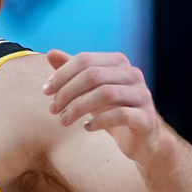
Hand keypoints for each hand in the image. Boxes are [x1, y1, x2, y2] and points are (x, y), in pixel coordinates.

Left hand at [42, 49, 167, 162]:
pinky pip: (120, 115)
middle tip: (53, 109)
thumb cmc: (111, 110)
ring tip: (64, 121)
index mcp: (118, 63)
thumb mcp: (89, 90)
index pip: (85, 60)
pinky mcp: (145, 117)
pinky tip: (87, 127)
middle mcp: (133, 74)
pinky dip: (98, 121)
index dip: (62, 74)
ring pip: (106, 94)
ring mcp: (142, 95)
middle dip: (67, 92)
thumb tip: (51, 53)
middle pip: (93, 75)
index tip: (46, 91)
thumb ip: (73, 72)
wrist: (140, 137)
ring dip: (78, 108)